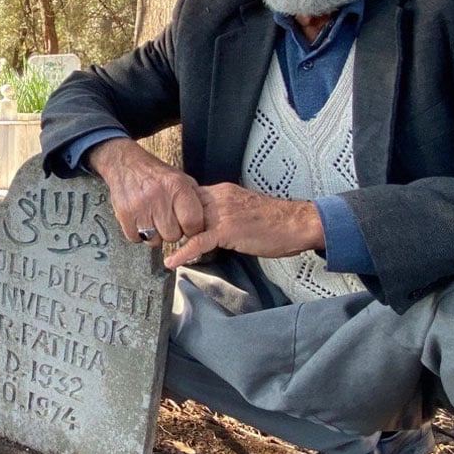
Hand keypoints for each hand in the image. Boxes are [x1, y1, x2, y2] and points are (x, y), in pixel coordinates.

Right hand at [86, 137, 204, 245]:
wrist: (124, 163)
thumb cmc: (156, 174)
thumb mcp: (180, 178)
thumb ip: (193, 199)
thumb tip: (206, 222)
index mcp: (177, 186)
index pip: (193, 223)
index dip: (192, 229)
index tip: (188, 228)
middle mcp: (159, 197)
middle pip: (173, 235)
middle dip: (172, 232)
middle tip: (167, 221)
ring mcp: (140, 206)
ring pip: (154, 241)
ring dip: (155, 235)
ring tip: (153, 220)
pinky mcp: (125, 214)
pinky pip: (135, 238)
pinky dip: (138, 234)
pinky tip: (140, 220)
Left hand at [164, 182, 324, 267]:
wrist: (296, 223)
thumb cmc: (275, 219)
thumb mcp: (242, 207)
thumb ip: (223, 210)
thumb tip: (208, 222)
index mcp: (222, 191)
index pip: (189, 197)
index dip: (176, 210)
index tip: (165, 219)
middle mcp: (219, 198)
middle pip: (183, 208)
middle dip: (170, 222)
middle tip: (157, 236)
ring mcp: (222, 214)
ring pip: (188, 223)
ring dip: (174, 237)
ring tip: (159, 249)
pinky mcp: (227, 230)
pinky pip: (199, 242)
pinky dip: (183, 252)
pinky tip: (172, 262)